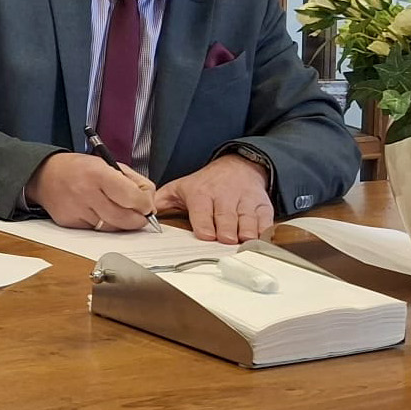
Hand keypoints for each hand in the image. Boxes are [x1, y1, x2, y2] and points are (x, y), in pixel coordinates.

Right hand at [25, 153, 153, 231]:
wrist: (44, 175)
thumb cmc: (80, 168)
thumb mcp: (109, 164)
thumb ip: (134, 182)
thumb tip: (149, 203)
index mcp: (98, 174)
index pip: (132, 198)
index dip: (145, 204)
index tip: (146, 205)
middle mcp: (86, 193)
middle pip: (124, 219)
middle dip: (138, 219)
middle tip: (139, 214)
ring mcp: (77, 210)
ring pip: (112, 228)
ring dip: (121, 224)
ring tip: (119, 212)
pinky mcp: (69, 223)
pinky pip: (96, 231)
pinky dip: (103, 225)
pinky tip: (99, 213)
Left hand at [154, 154, 274, 243]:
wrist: (238, 167)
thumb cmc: (206, 183)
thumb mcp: (180, 187)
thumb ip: (161, 202)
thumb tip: (145, 214)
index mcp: (202, 194)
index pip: (203, 211)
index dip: (205, 225)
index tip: (207, 235)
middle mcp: (224, 197)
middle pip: (227, 218)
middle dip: (227, 231)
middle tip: (226, 241)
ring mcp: (245, 202)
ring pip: (247, 221)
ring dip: (246, 233)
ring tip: (243, 242)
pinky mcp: (262, 206)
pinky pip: (265, 221)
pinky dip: (264, 231)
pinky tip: (259, 239)